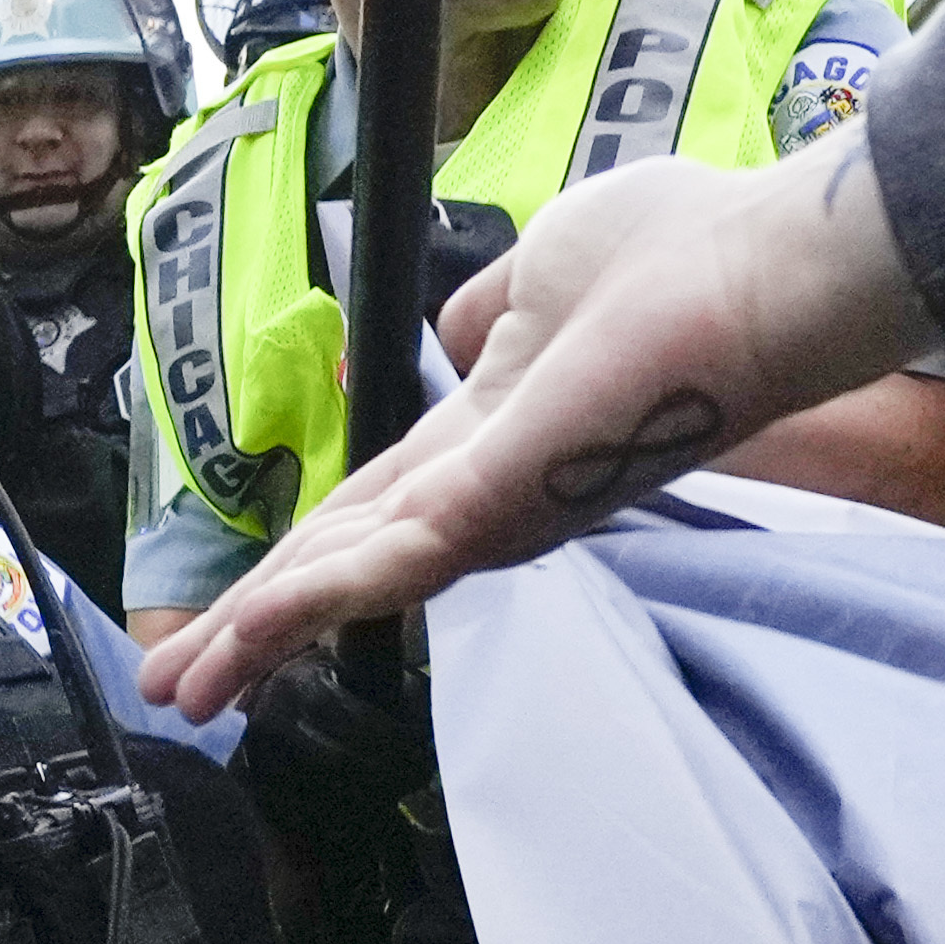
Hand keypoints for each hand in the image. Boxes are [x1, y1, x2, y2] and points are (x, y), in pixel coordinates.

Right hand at [137, 144, 922, 720]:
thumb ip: (486, 318)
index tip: (231, 606)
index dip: (295, 556)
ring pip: (351, 583)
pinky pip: (385, 563)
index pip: (370, 511)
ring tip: (183, 689)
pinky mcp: (502, 503)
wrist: (768, 270)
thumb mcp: (543, 270)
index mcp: (490, 438)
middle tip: (175, 689)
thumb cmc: (683, 254)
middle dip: (253, 628)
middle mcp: (486, 491)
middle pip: (343, 568)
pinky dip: (306, 603)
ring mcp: (496, 506)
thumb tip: (452, 338)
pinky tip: (239, 637)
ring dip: (260, 635)